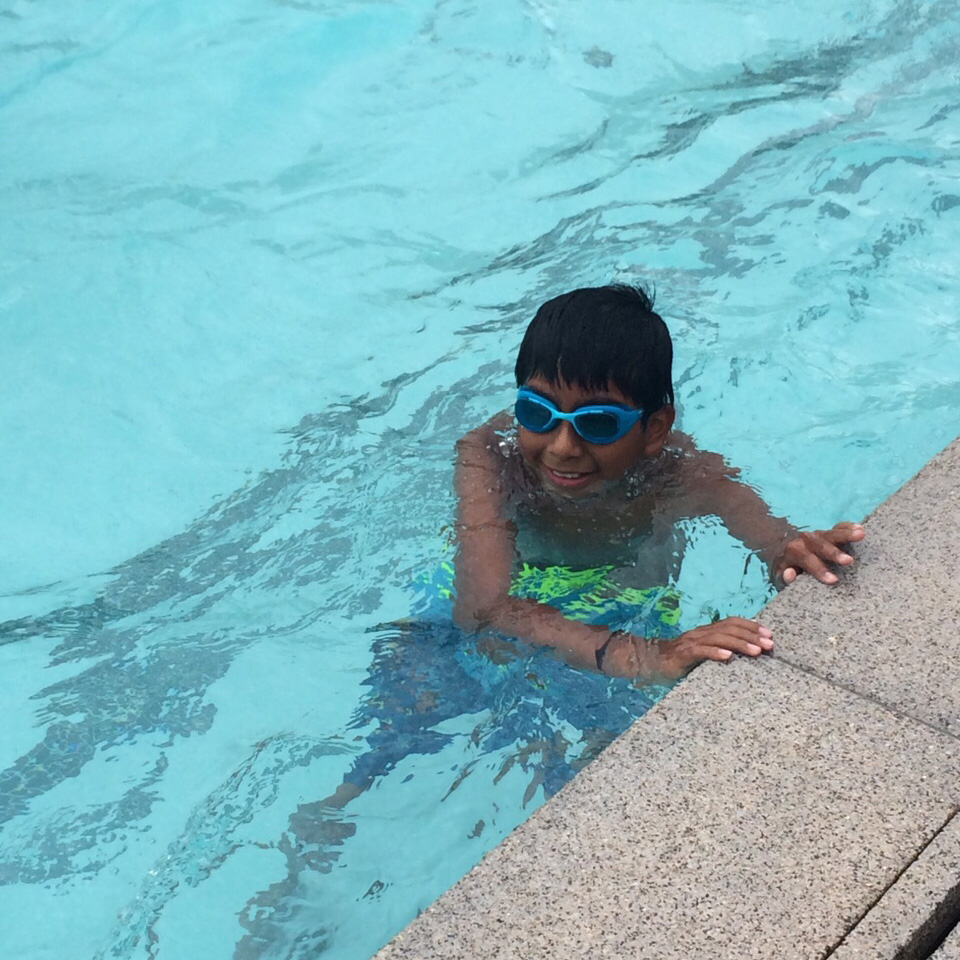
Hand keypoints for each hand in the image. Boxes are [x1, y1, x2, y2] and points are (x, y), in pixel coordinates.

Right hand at [599, 618, 772, 680]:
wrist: (649, 662)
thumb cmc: (680, 662)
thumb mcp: (702, 655)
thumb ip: (718, 651)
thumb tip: (746, 656)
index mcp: (706, 632)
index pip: (731, 623)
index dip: (751, 626)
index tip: (769, 635)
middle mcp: (700, 633)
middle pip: (729, 629)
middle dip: (751, 635)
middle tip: (770, 645)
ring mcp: (691, 642)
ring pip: (719, 638)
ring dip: (740, 643)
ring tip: (756, 651)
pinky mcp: (683, 654)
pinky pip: (701, 651)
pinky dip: (715, 653)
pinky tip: (728, 657)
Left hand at [776, 521, 864, 584]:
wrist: (782, 547)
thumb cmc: (786, 567)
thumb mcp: (780, 574)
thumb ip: (784, 577)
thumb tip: (789, 574)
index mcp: (793, 552)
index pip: (805, 559)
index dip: (819, 569)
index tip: (833, 580)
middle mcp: (805, 541)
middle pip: (819, 544)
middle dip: (834, 552)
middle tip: (849, 561)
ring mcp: (817, 535)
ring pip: (831, 533)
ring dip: (846, 534)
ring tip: (861, 534)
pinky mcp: (827, 533)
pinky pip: (838, 527)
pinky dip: (848, 527)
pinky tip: (860, 529)